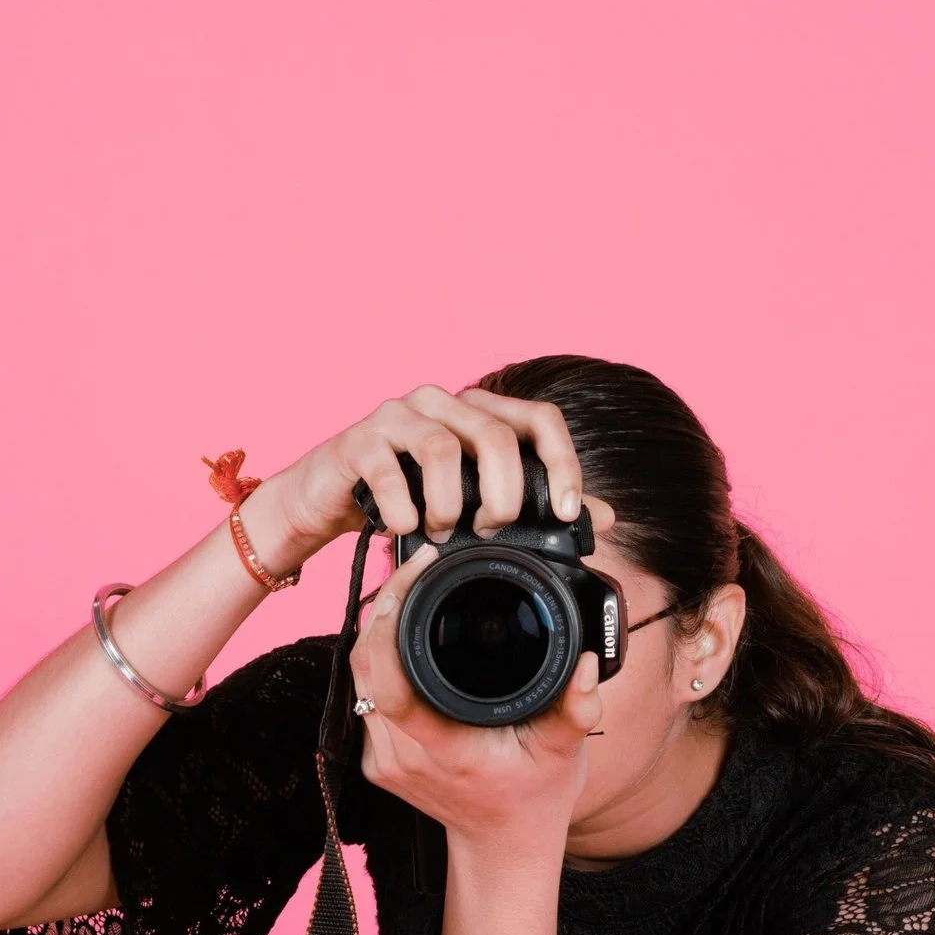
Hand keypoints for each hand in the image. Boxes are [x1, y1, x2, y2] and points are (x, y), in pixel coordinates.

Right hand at [242, 385, 590, 576]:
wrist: (330, 500)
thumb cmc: (409, 498)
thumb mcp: (476, 504)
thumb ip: (536, 505)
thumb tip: (604, 517)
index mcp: (479, 412)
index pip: (539, 418)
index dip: (561, 462)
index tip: (562, 512)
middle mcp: (443, 402)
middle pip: (496, 436)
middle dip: (503, 496)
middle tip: (489, 531)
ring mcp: (398, 414)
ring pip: (443, 449)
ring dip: (448, 506)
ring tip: (440, 533)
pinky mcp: (359, 438)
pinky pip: (389, 468)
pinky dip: (403, 507)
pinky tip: (405, 528)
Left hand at [350, 544, 604, 856]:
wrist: (504, 845)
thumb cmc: (534, 797)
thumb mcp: (564, 752)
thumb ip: (577, 709)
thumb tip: (586, 666)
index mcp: (443, 751)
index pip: (390, 681)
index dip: (391, 619)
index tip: (418, 573)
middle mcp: (401, 755)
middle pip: (365, 665)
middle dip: (384, 605)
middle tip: (418, 566)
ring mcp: (382, 758)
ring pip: (357, 676)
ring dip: (377, 626)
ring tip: (411, 586)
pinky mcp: (375, 757)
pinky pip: (364, 693)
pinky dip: (379, 655)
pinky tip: (402, 629)